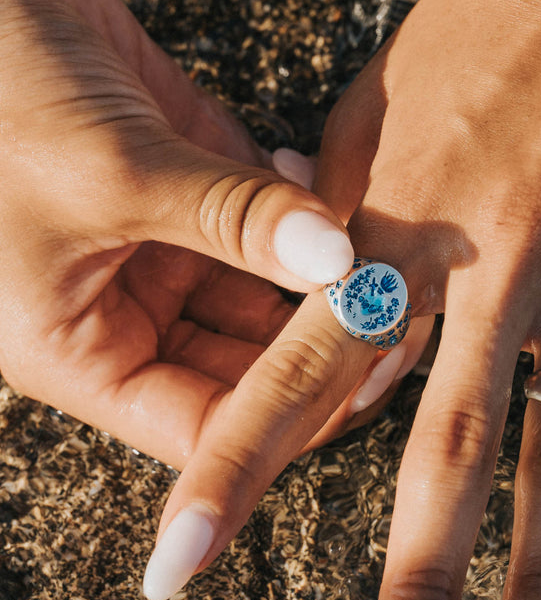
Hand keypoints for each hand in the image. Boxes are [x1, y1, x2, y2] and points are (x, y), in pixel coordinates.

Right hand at [0, 0, 409, 492]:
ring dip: (327, 278)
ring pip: (269, 297)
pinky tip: (336, 190)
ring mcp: (166, 250)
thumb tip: (341, 264)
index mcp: (82, 351)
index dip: (288, 418)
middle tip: (400, 307)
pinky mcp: (195, 186)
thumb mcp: (115, 172)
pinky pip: (271, 224)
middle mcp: (126, 313)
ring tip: (388, 253)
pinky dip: (308, 212)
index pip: (206, 427)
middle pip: (248, 369)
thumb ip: (234, 221)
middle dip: (321, 343)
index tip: (372, 371)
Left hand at [152, 0, 540, 599]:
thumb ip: (336, 232)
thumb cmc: (474, 30)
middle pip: (445, 451)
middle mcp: (496, 263)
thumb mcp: (368, 115)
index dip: (231, 474)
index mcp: (400, 224)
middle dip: (415, 591)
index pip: (299, 373)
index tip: (175, 572)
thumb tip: (320, 331)